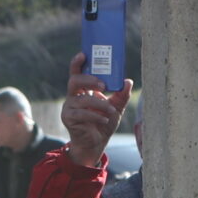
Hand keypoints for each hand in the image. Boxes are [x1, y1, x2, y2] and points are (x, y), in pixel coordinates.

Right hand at [61, 53, 130, 168]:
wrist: (96, 143)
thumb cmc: (103, 122)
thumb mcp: (116, 107)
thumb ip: (122, 95)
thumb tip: (128, 81)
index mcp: (82, 90)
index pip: (76, 72)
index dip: (77, 63)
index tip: (83, 54)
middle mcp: (73, 96)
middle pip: (74, 81)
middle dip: (89, 80)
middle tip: (103, 85)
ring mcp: (69, 107)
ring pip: (82, 100)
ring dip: (99, 104)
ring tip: (111, 110)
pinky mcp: (68, 118)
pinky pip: (81, 114)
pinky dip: (95, 116)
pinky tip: (104, 119)